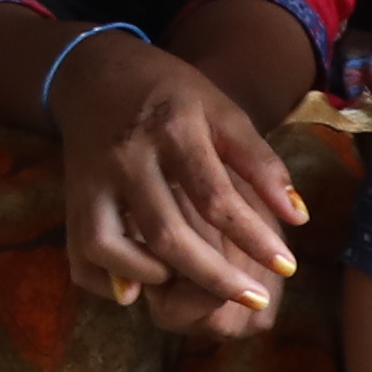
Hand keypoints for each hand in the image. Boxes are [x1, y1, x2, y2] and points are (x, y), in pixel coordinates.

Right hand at [53, 38, 305, 342]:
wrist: (96, 72)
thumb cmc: (172, 95)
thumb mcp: (222, 111)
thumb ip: (261, 163)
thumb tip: (299, 218)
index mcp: (172, 129)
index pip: (215, 198)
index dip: (254, 239)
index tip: (288, 266)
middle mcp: (126, 158)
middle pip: (167, 234)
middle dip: (215, 277)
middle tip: (254, 299)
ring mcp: (91, 181)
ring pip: (112, 247)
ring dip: (155, 277)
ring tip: (191, 284)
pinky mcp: (72, 200)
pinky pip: (82, 255)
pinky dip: (110, 280)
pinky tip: (142, 288)